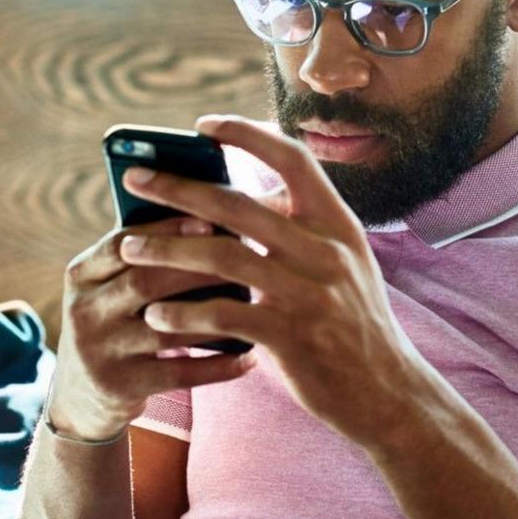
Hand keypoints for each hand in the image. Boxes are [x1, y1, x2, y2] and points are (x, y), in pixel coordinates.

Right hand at [49, 215, 258, 440]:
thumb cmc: (113, 324)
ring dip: (214, 315)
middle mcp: (83, 311)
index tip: (210, 221)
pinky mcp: (120, 387)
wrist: (80, 398)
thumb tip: (205, 214)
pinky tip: (249, 358)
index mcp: (81, 275)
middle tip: (242, 258)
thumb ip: (140, 256)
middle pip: (144, 281)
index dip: (165, 230)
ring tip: (254, 304)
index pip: (121, 243)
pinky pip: (178, 375)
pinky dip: (216, 366)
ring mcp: (99, 351)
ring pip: (165, 328)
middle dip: (196, 268)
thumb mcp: (107, 288)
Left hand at [116, 114, 429, 447]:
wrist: (389, 393)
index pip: (294, 158)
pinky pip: (224, 314)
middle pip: (239, 204)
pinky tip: (157, 317)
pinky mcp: (291, 337)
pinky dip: (183, 314)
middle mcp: (326, 250)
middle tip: (134, 177)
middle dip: (178, 187)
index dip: (248, 134)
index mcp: (338, 223)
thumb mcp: (342, 263)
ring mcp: (309, 293)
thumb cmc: (351, 322)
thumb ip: (298, 230)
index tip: (203, 125)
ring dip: (166, 250)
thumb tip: (230, 198)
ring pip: (222, 255)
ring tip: (128, 248)